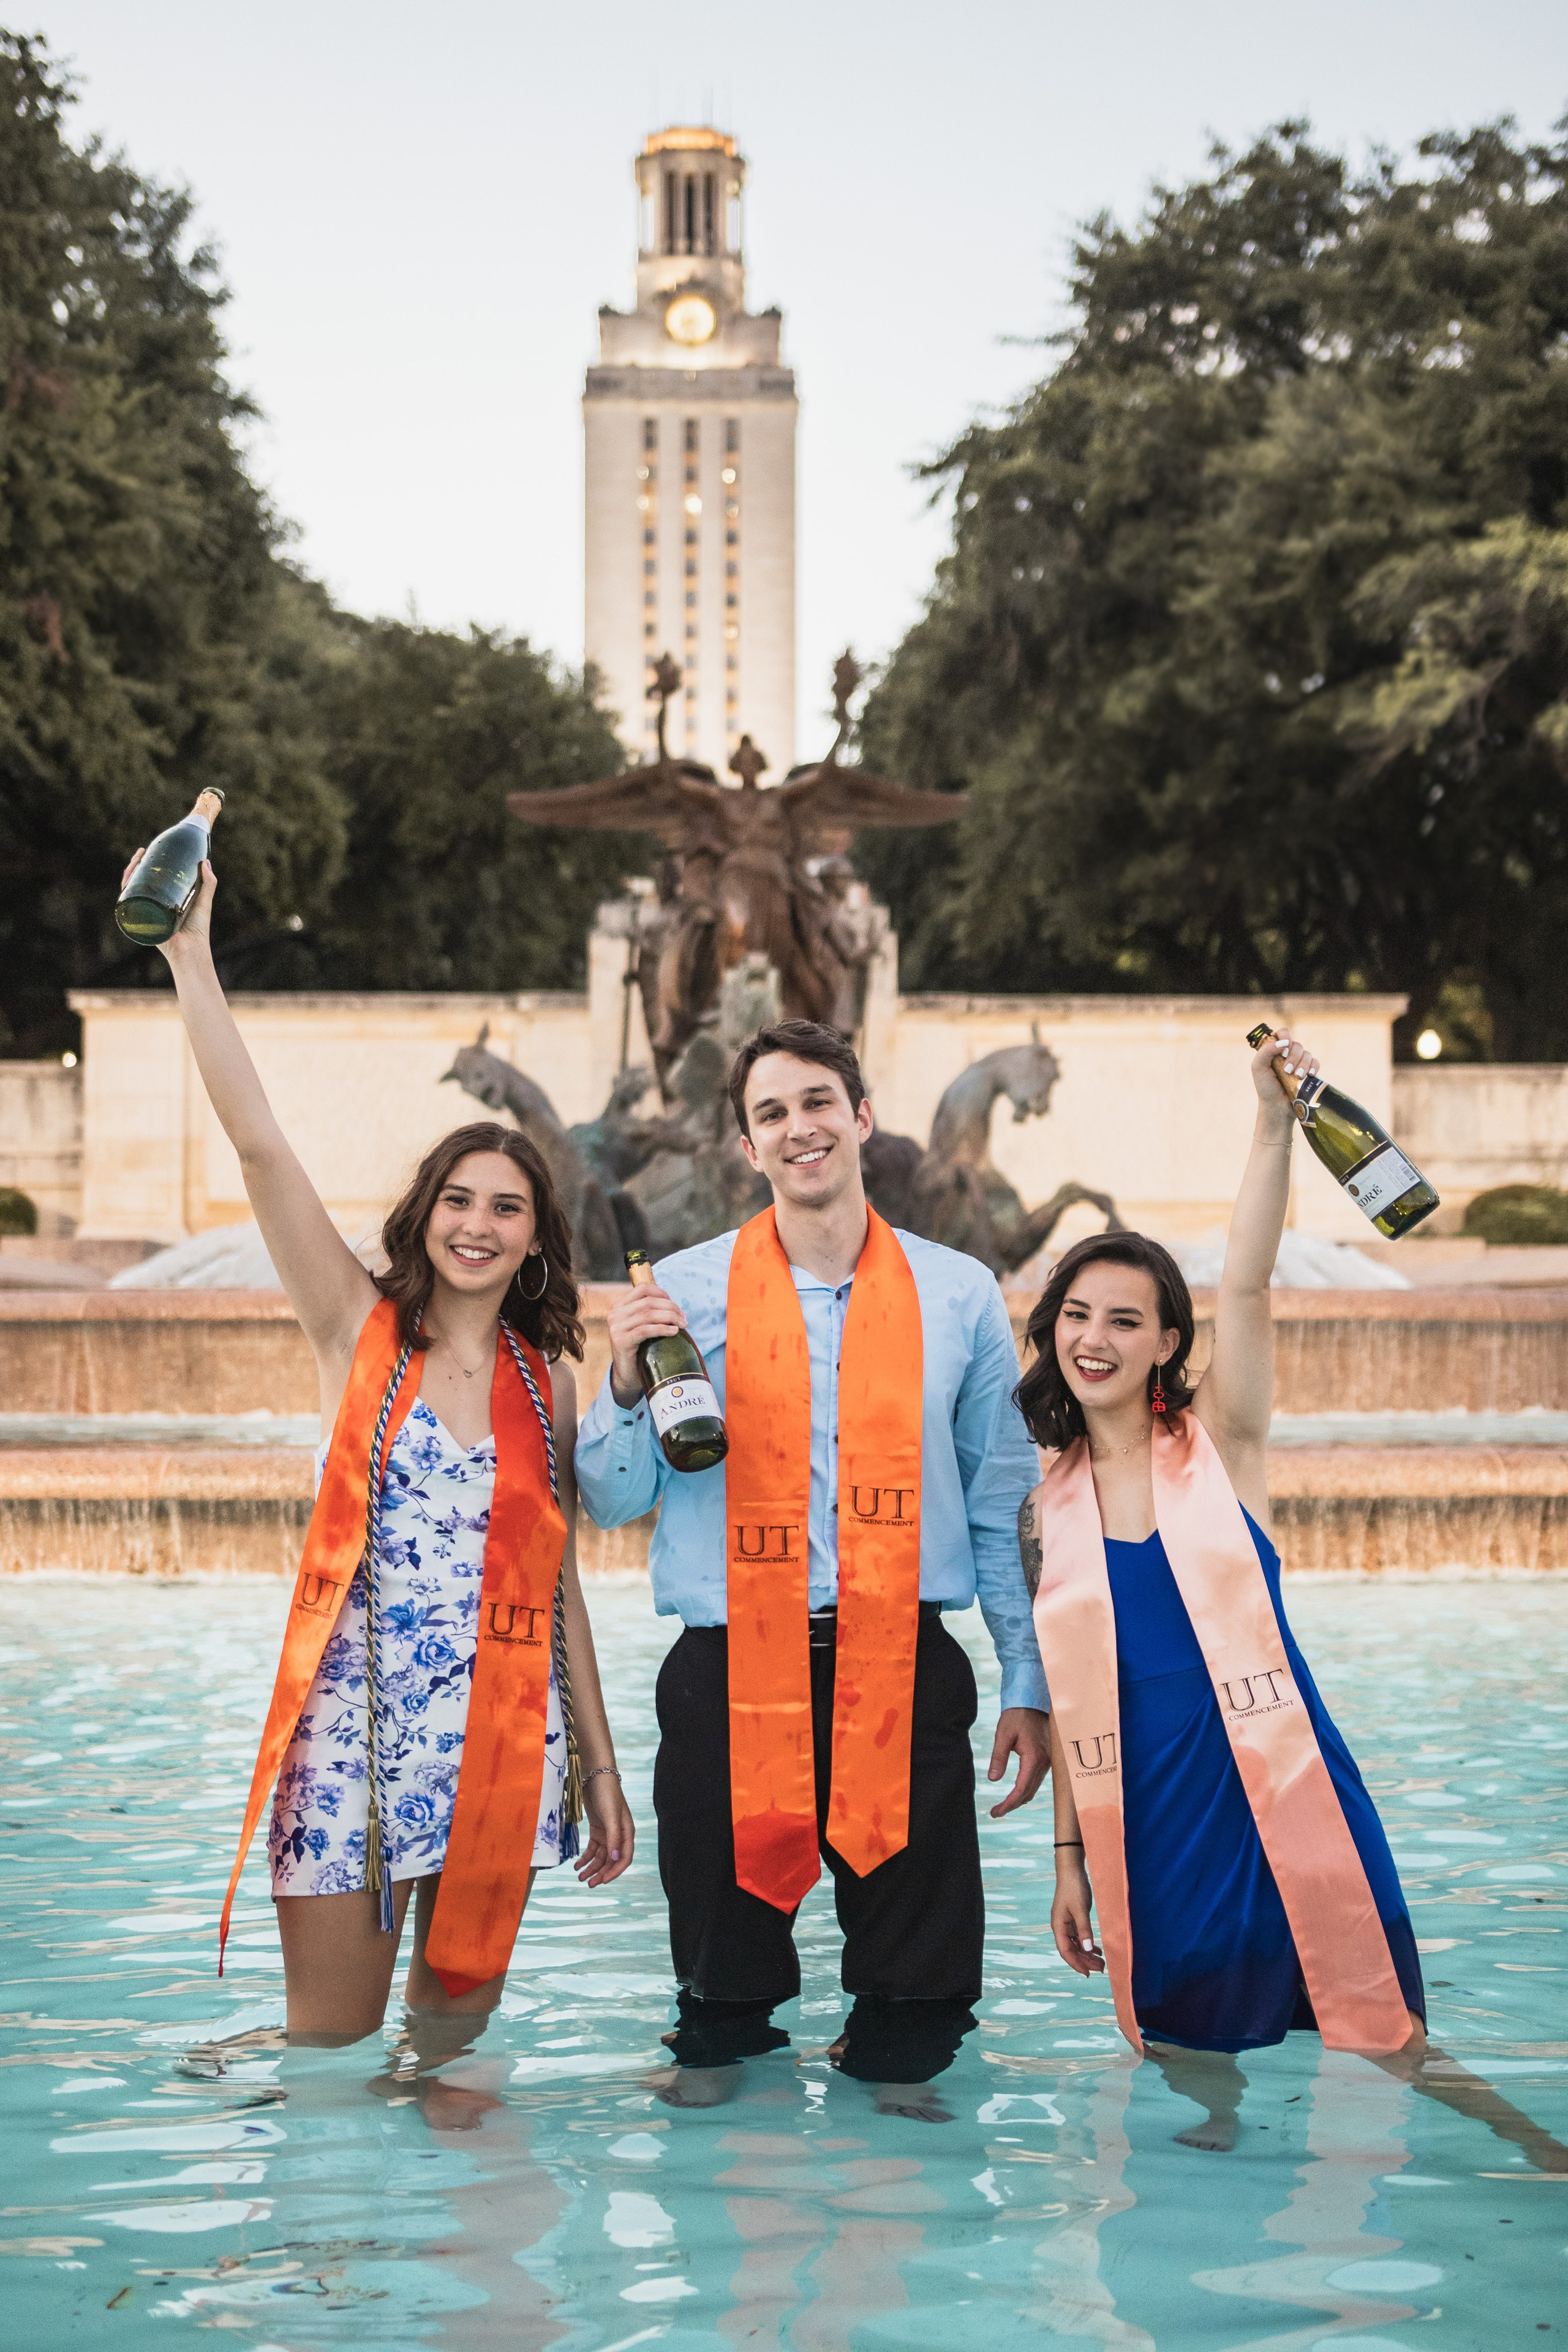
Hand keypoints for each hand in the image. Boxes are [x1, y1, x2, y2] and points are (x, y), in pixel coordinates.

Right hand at [119, 852, 217, 961]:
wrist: (190, 948)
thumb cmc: (198, 929)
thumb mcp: (204, 901)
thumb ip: (208, 883)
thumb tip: (206, 861)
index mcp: (166, 899)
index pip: (153, 878)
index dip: (150, 864)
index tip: (152, 850)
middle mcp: (154, 903)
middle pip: (139, 881)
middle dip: (137, 865)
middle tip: (142, 852)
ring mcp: (145, 911)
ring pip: (132, 888)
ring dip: (130, 872)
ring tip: (136, 860)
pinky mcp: (140, 919)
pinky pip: (128, 902)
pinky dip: (126, 889)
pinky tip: (128, 877)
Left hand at [573, 1768, 633, 1888]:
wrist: (595, 1776)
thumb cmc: (607, 1794)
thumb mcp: (610, 1817)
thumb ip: (613, 1838)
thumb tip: (615, 1860)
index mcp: (627, 1833)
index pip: (624, 1858)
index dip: (615, 1871)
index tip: (603, 1881)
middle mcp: (619, 1835)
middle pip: (611, 1860)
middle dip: (601, 1873)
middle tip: (588, 1884)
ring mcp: (607, 1833)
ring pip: (601, 1856)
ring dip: (591, 1867)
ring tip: (580, 1877)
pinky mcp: (597, 1829)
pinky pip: (592, 1848)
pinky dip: (585, 1857)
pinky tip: (577, 1864)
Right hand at [606, 1277, 684, 1403]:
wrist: (627, 1375)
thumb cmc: (640, 1349)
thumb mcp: (642, 1327)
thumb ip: (650, 1313)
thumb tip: (674, 1306)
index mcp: (620, 1306)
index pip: (642, 1289)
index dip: (662, 1293)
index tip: (675, 1305)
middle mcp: (615, 1314)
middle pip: (649, 1302)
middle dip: (671, 1308)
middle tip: (684, 1318)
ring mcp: (616, 1327)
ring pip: (648, 1314)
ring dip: (670, 1317)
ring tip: (683, 1325)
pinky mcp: (621, 1341)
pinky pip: (646, 1330)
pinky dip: (663, 1329)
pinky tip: (674, 1332)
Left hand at [987, 1706, 1049, 1817]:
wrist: (1032, 1702)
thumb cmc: (1016, 1716)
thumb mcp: (1002, 1734)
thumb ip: (998, 1757)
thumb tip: (993, 1780)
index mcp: (1034, 1757)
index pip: (1022, 1788)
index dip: (1009, 1803)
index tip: (996, 1812)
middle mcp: (1045, 1762)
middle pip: (1029, 1792)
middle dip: (1012, 1804)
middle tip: (995, 1812)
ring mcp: (1048, 1761)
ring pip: (1034, 1787)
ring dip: (1019, 1798)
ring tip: (1002, 1806)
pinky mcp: (1047, 1759)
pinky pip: (1037, 1780)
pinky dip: (1026, 1789)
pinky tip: (1016, 1792)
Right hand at [1051, 1853, 1104, 1975]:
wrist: (1071, 1870)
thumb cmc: (1074, 1887)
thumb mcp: (1080, 1909)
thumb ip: (1084, 1929)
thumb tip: (1087, 1949)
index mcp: (1058, 1926)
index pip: (1065, 1951)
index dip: (1076, 1964)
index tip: (1088, 1974)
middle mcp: (1061, 1927)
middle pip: (1072, 1950)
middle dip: (1085, 1961)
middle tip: (1102, 1969)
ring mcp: (1066, 1923)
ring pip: (1076, 1944)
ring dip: (1087, 1954)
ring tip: (1102, 1962)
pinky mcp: (1073, 1918)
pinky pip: (1079, 1937)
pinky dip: (1088, 1944)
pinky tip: (1097, 1949)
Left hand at [1250, 1027, 1318, 1124]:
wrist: (1277, 1106)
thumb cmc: (1266, 1087)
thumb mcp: (1258, 1068)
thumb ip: (1266, 1051)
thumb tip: (1283, 1042)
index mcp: (1274, 1050)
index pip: (1283, 1033)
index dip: (1285, 1036)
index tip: (1284, 1046)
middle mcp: (1287, 1054)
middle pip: (1296, 1044)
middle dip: (1293, 1056)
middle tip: (1287, 1070)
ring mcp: (1299, 1062)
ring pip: (1307, 1053)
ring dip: (1302, 1064)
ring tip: (1296, 1076)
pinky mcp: (1309, 1071)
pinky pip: (1316, 1062)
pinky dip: (1314, 1066)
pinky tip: (1310, 1074)